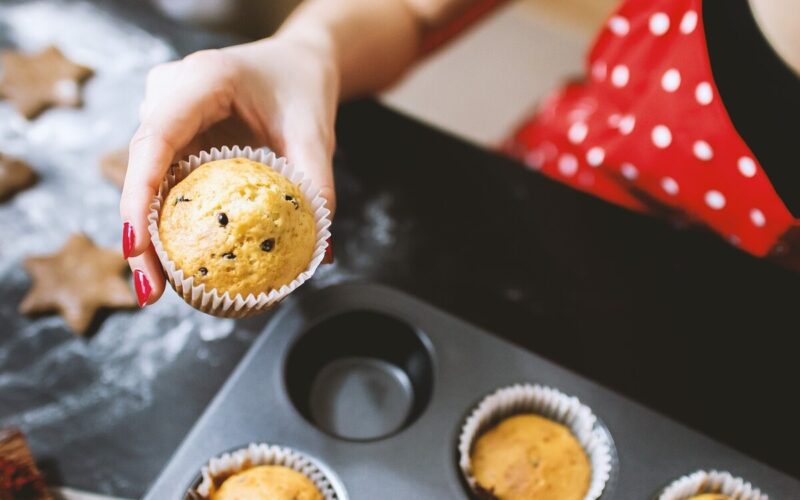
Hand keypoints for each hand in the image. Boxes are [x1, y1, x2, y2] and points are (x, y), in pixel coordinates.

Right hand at [120, 37, 338, 305]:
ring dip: (149, 234)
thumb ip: (317, 185)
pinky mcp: (171, 136)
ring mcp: (164, 114)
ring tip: (156, 289)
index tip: (137, 246)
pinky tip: (174, 264)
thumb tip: (320, 255)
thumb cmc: (301, 89)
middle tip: (150, 292)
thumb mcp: (315, 133)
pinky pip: (162, 181)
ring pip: (145, 180)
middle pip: (141, 168)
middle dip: (139, 234)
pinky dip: (166, 221)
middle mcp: (169, 94)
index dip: (139, 194)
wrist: (295, 63)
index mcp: (202, 80)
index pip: (156, 138)